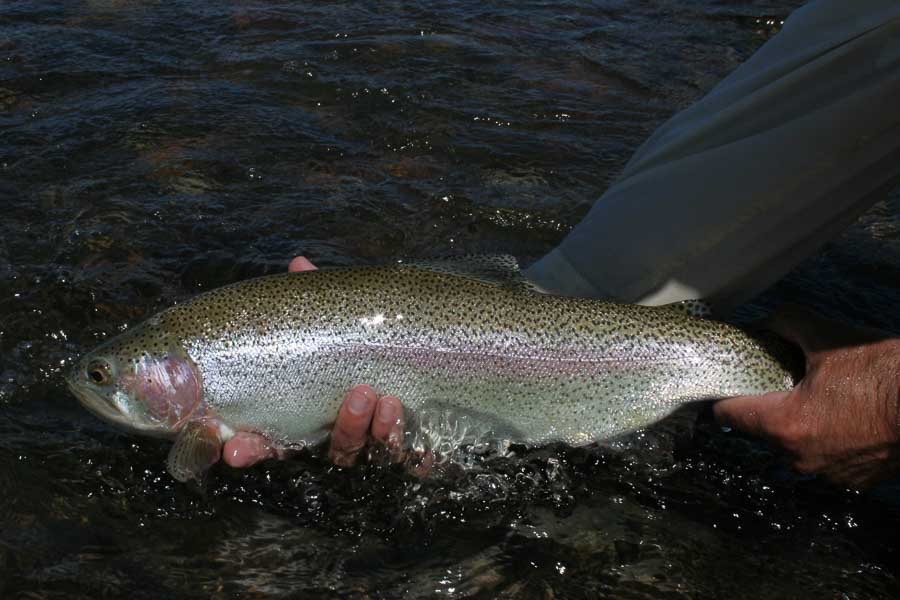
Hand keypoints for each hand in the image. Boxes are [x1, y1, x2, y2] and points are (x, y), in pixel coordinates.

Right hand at [221, 256, 406, 468]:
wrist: (436, 365)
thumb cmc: (368, 347)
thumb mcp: (344, 324)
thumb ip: (319, 301)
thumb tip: (299, 264)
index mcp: (314, 417)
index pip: (274, 441)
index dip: (252, 449)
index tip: (235, 450)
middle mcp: (343, 438)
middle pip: (336, 449)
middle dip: (345, 427)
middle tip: (359, 395)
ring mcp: (378, 451)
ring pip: (372, 454)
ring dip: (379, 433)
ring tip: (389, 400)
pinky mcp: (414, 456)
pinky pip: (413, 464)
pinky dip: (414, 456)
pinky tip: (424, 446)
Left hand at [714, 305, 899, 487]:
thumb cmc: (884, 372)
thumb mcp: (827, 336)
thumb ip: (787, 324)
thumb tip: (770, 324)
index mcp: (783, 425)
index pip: (728, 414)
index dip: (723, 395)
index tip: (726, 384)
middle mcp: (799, 457)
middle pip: (763, 429)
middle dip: (769, 405)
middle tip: (785, 381)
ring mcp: (829, 474)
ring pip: (796, 445)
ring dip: (802, 423)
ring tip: (824, 397)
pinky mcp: (856, 481)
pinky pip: (828, 457)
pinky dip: (831, 438)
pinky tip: (848, 416)